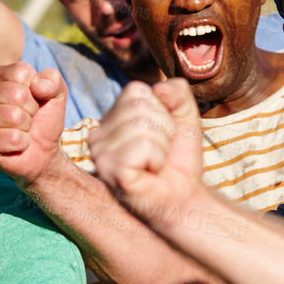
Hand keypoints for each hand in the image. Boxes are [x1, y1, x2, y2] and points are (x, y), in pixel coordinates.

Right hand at [0, 62, 68, 187]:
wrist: (42, 151)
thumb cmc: (44, 118)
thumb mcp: (57, 94)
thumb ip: (52, 80)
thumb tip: (38, 86)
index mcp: (0, 75)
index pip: (21, 73)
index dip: (36, 89)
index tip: (34, 99)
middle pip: (18, 95)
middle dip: (32, 110)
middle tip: (28, 117)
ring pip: (15, 117)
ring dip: (26, 127)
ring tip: (22, 129)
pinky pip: (13, 138)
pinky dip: (22, 143)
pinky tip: (16, 143)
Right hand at [88, 80, 203, 224]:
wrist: (184, 196)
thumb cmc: (178, 157)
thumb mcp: (184, 115)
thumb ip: (177, 91)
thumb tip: (159, 87)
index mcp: (111, 116)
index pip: (136, 90)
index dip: (161, 111)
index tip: (161, 134)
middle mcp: (99, 133)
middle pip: (140, 108)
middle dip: (164, 130)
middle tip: (159, 152)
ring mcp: (101, 153)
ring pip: (143, 127)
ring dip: (162, 147)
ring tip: (154, 163)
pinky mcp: (111, 170)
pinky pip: (143, 147)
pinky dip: (157, 159)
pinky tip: (150, 173)